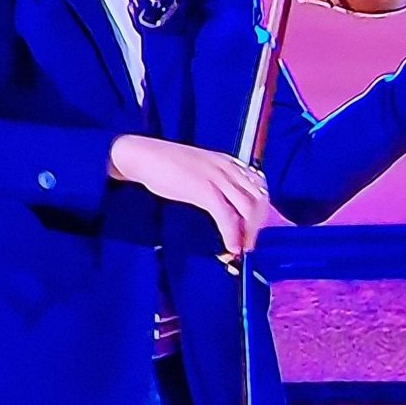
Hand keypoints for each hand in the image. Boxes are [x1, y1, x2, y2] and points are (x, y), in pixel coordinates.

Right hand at [109, 135, 269, 254]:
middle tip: (250, 244)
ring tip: (242, 249)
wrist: (144, 156)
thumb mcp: (200, 171)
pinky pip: (227, 217)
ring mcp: (218, 178)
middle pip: (259, 200)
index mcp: (229, 162)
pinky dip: (232, 235)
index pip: (259, 187)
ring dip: (248, 234)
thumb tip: (226, 209)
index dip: (262, 211)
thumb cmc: (166, 165)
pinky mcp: (205, 190)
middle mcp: (228, 168)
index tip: (254, 229)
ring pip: (248, 210)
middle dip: (258, 226)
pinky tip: (230, 247)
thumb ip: (216, 184)